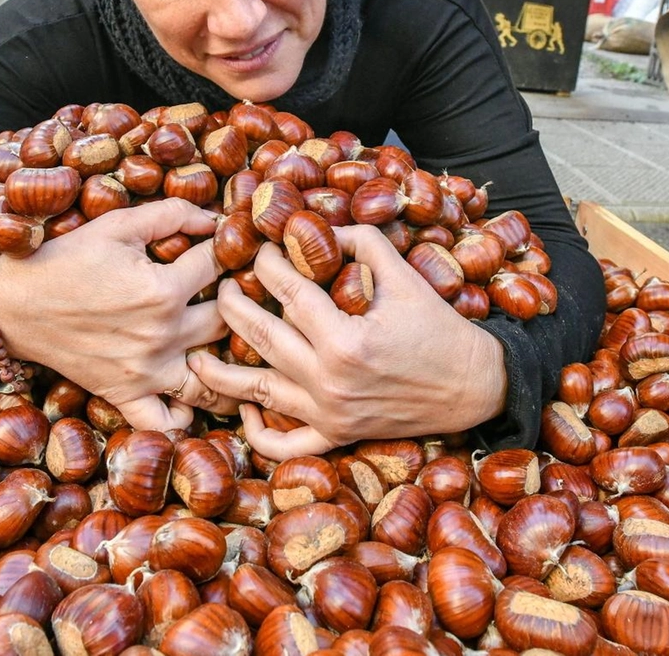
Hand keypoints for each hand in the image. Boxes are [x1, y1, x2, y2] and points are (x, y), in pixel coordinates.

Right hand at [0, 198, 239, 429]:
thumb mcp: (117, 225)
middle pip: (226, 322)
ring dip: (225, 364)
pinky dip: (183, 416)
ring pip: (212, 378)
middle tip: (233, 296)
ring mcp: (146, 371)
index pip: (217, 266)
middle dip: (234, 305)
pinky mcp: (126, 394)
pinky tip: (189, 398)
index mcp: (163, 289)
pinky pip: (167, 421)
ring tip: (226, 348)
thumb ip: (170, 215)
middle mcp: (162, 334)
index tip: (223, 250)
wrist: (14, 304)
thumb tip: (214, 220)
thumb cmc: (65, 260)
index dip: (224, 251)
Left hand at [189, 225, 508, 459]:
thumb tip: (321, 225)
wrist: (473, 386)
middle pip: (261, 337)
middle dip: (232, 306)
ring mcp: (329, 414)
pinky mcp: (335, 436)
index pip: (288, 292)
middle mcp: (330, 381)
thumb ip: (362, 244)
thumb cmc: (440, 328)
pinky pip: (284, 444)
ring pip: (257, 392)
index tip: (258, 249)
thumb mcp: (405, 277)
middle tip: (221, 285)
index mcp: (346, 339)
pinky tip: (244, 408)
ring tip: (195, 353)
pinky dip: (257, 431)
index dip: (267, 264)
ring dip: (219, 371)